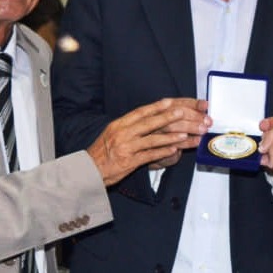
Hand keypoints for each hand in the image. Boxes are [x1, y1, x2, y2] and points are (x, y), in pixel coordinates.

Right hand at [87, 98, 209, 184]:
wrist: (88, 171)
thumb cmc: (101, 153)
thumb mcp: (112, 134)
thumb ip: (128, 126)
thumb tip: (146, 118)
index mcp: (118, 124)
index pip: (140, 112)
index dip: (156, 107)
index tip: (170, 101)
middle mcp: (122, 134)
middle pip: (148, 123)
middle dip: (167, 117)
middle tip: (181, 112)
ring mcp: (126, 148)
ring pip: (152, 140)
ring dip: (170, 137)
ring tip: (184, 134)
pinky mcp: (129, 162)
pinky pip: (149, 156)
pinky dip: (162, 152)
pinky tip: (173, 150)